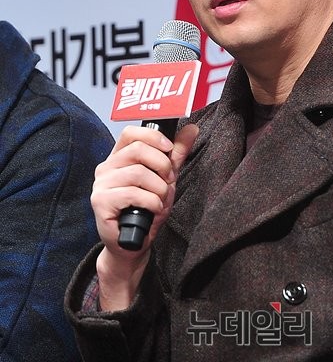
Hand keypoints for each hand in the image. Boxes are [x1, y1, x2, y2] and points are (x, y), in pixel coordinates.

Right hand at [90, 123, 198, 309]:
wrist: (133, 245)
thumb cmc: (147, 210)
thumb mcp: (166, 178)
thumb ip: (176, 153)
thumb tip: (191, 128)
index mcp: (119, 158)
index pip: (131, 133)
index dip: (153, 137)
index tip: (168, 148)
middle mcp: (106, 168)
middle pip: (138, 150)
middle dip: (162, 165)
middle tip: (168, 181)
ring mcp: (101, 185)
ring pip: (138, 173)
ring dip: (159, 188)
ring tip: (160, 199)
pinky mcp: (100, 202)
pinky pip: (133, 193)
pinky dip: (152, 202)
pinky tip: (153, 209)